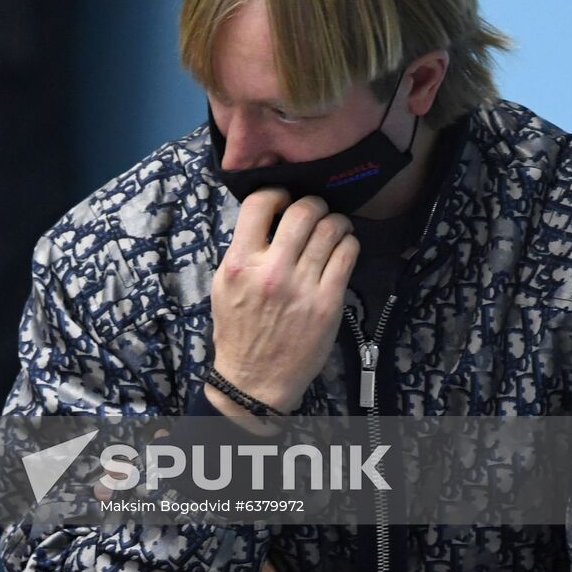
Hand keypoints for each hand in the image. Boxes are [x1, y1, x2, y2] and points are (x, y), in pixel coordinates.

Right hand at [209, 189, 358, 413]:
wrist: (255, 379)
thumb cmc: (238, 330)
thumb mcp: (223, 286)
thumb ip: (242, 251)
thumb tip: (267, 218)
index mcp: (239, 263)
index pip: (259, 204)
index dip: (275, 193)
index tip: (282, 200)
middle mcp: (271, 270)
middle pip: (303, 210)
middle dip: (313, 204)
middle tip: (314, 211)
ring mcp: (302, 286)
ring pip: (331, 228)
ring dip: (335, 221)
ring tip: (333, 227)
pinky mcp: (328, 302)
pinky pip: (347, 254)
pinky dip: (348, 243)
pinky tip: (342, 247)